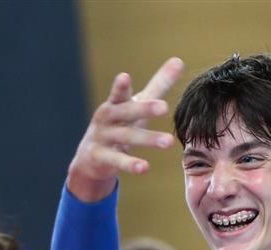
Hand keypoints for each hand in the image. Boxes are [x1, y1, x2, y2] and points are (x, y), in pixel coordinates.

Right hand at [66, 57, 183, 202]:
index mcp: (116, 104)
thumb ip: (158, 84)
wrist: (91, 157)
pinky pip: (116, 161)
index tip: (124, 77)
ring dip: (147, 139)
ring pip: (125, 137)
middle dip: (143, 109)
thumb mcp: (137, 104)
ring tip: (169, 142)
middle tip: (164, 107)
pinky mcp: (99, 158)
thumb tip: (179, 60)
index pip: (119, 93)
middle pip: (125, 112)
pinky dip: (130, 164)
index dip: (121, 87)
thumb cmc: (121, 124)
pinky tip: (144, 168)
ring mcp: (101, 138)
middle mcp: (107, 118)